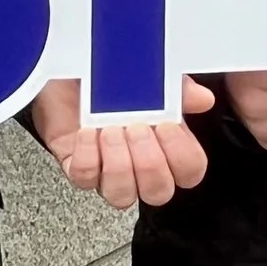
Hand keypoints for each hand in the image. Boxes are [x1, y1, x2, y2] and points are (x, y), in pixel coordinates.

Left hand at [30, 77, 215, 208]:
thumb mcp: (147, 74)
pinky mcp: (77, 167)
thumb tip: (201, 98)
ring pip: (122, 195)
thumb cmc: (109, 75)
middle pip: (159, 192)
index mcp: (164, 143)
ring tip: (111, 131)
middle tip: (137, 128)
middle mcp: (138, 163)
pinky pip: (85, 179)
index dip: (181, 156)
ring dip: (118, 164)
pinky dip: (88, 156)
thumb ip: (177, 88)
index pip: (189, 171)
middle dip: (149, 163)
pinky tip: (88, 133)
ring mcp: (107, 170)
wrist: (65, 70)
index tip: (167, 125)